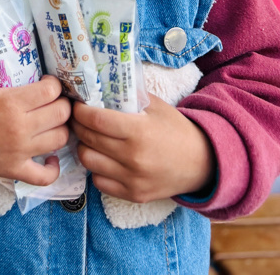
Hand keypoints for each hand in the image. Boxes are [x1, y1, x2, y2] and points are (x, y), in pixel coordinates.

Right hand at [0, 55, 70, 184]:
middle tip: (52, 100)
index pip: (51, 92)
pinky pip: (44, 176)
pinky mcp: (14, 170)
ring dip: (60, 128)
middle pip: (61, 114)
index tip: (47, 82)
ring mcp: (19, 152)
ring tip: (50, 121)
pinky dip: (52, 169)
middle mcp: (19, 128)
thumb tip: (3, 49)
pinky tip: (50, 157)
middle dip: (61, 103)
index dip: (54, 84)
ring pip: (59, 140)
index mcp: (10, 103)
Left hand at [70, 93, 215, 202]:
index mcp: (139, 131)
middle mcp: (133, 158)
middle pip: (88, 139)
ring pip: (88, 161)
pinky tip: (103, 158)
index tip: (77, 104)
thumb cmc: (175, 130)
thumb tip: (99, 85)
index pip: (96, 120)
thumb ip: (128, 96)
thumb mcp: (155, 106)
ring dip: (84, 147)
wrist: (202, 163)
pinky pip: (99, 182)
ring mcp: (133, 179)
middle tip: (77, 118)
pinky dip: (97, 169)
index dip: (80, 111)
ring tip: (89, 138)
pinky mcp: (134, 195)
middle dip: (78, 125)